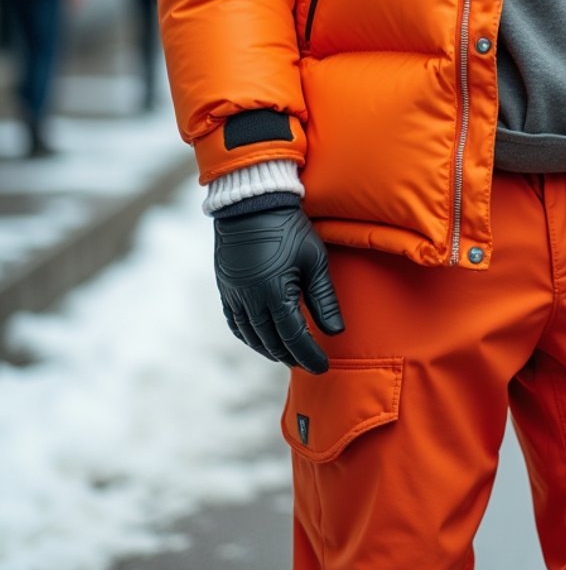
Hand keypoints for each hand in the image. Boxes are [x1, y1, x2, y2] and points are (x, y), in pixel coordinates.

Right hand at [213, 207, 343, 373]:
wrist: (252, 203)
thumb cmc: (289, 228)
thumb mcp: (314, 260)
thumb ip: (324, 299)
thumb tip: (336, 332)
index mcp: (274, 294)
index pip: (294, 338)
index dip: (309, 356)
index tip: (323, 367)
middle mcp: (249, 300)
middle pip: (271, 342)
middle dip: (292, 357)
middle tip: (309, 364)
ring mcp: (233, 295)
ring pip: (251, 336)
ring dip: (270, 350)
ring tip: (289, 355)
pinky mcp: (225, 288)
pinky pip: (235, 323)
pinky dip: (249, 337)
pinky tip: (261, 339)